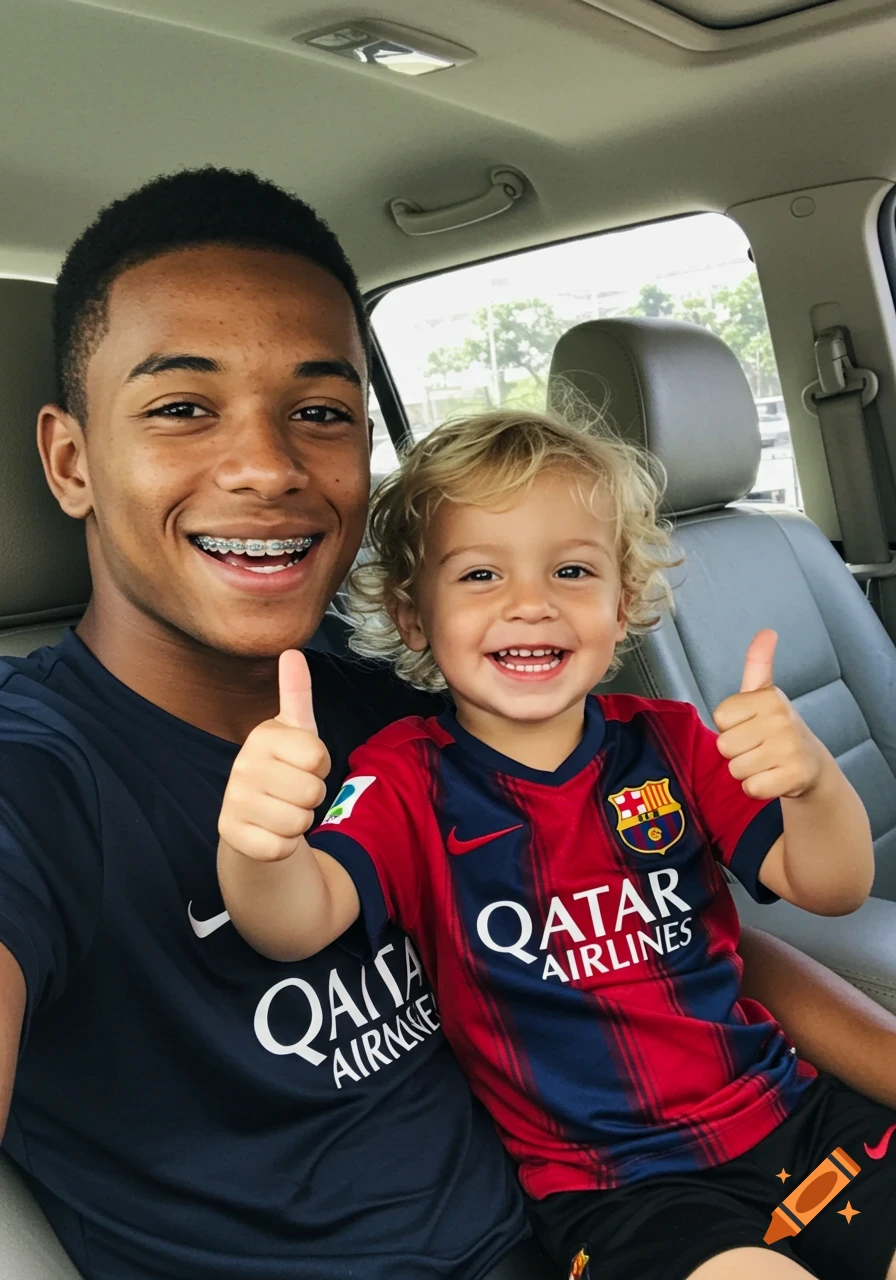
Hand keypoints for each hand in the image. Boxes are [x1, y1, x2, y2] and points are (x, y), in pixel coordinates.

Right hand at [218, 651, 330, 860]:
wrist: (253, 817)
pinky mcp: (231, 834)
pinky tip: (270, 831)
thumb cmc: (283, 769)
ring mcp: (233, 801)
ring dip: (300, 821)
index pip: (319, 757)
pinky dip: (284, 844)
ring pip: (299, 821)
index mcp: (262, 736)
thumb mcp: (295, 732)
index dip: (320, 766)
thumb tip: (291, 652)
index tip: (303, 764)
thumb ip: (296, 694)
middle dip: (312, 796)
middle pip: (312, 791)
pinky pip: (281, 846)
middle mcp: (242, 766)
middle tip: (292, 790)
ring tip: (282, 809)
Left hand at [713, 630, 824, 800]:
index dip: (730, 727)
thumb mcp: (764, 694)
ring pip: (736, 769)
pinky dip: (757, 788)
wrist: (811, 764)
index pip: (720, 718)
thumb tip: (767, 632)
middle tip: (758, 747)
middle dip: (736, 752)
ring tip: (766, 761)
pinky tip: (772, 777)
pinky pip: (751, 788)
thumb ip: (758, 663)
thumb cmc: (776, 727)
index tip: (749, 725)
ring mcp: (790, 748)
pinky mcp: (794, 776)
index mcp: (769, 698)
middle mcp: (781, 719)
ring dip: (746, 771)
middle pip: (724, 746)